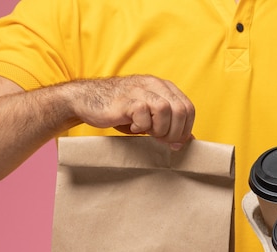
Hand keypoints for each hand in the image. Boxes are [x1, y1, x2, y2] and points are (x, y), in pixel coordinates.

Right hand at [68, 75, 194, 149]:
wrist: (87, 100)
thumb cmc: (120, 110)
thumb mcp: (149, 116)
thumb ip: (168, 123)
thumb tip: (188, 141)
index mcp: (163, 87)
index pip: (188, 108)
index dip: (186, 129)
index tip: (176, 142)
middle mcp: (154, 85)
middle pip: (181, 110)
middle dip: (175, 132)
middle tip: (162, 140)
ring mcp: (140, 90)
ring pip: (165, 110)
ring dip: (160, 129)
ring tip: (148, 133)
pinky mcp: (126, 100)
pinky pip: (144, 114)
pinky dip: (141, 126)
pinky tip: (133, 127)